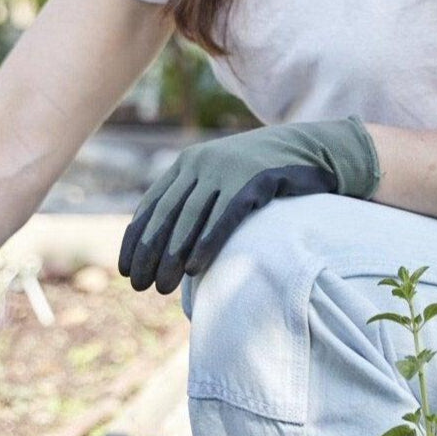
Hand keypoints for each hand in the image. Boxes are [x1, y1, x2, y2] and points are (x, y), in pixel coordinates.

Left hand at [118, 117, 380, 293]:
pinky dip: (205, 244)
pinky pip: (222, 217)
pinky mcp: (253, 179)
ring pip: (189, 219)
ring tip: (161, 287)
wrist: (311, 149)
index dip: (134, 240)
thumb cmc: (261, 175)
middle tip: (138, 286)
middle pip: (165, 215)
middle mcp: (200, 163)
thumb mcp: (221, 181)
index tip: (125, 270)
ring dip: (171, 257)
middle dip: (148, 254)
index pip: (150, 206)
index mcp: (186, 164)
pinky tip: (192, 270)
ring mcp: (226, 169)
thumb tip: (165, 246)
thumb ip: (194, 202)